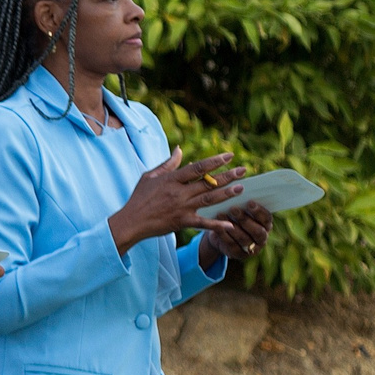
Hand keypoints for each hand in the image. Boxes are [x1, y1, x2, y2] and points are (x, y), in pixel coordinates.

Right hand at [108, 148, 246, 253]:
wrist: (131, 222)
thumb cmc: (139, 198)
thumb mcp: (150, 176)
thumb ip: (168, 164)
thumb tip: (180, 149)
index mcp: (171, 179)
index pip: (197, 168)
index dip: (214, 161)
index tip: (229, 156)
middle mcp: (178, 193)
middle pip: (208, 183)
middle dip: (227, 176)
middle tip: (244, 170)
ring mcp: (181, 208)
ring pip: (209, 199)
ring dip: (226, 194)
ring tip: (241, 188)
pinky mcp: (181, 222)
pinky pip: (202, 223)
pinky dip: (216, 225)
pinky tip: (230, 224)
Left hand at [201, 203, 272, 261]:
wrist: (222, 234)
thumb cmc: (235, 216)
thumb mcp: (242, 209)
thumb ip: (245, 202)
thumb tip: (242, 186)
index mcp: (266, 225)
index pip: (266, 218)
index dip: (259, 211)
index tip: (249, 202)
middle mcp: (262, 238)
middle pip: (256, 231)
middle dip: (245, 219)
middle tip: (233, 208)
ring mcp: (251, 248)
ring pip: (243, 238)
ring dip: (232, 226)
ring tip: (221, 214)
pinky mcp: (238, 254)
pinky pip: (231, 244)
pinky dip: (223, 234)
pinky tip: (216, 226)